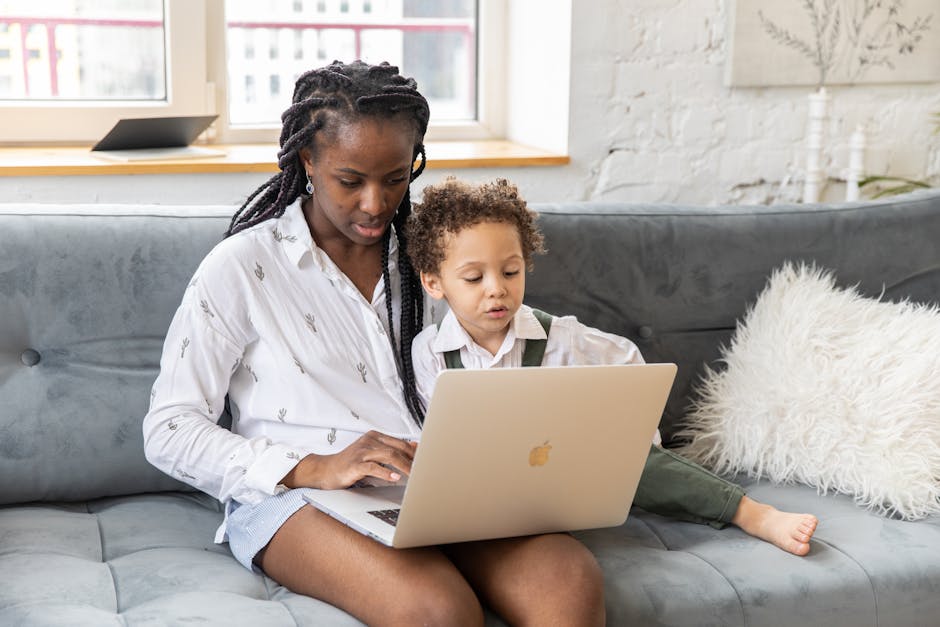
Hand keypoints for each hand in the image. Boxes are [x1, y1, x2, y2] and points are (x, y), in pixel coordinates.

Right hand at [280, 430, 417, 489]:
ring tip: (415, 474)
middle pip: (397, 448)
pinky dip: (386, 472)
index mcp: (374, 437)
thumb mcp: (372, 454)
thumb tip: (413, 446)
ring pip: (389, 455)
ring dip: (404, 465)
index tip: (427, 461)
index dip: (415, 452)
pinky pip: (373, 467)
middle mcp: (369, 441)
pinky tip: (395, 477)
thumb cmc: (350, 464)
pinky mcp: (355, 464)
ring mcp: (361, 451)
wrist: (326, 471)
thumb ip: (391, 449)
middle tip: (424, 469)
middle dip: (413, 459)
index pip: (400, 442)